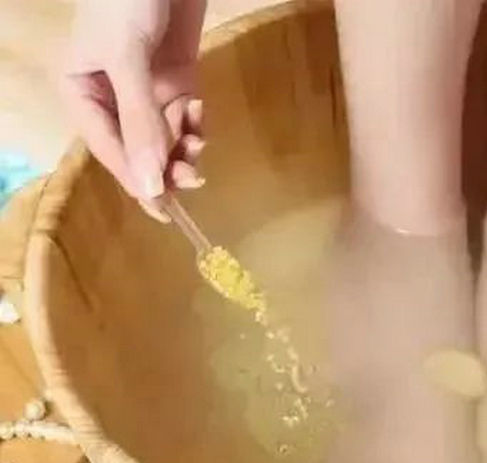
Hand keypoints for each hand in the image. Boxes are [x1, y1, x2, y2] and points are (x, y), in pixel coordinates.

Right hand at [61, 0, 206, 220]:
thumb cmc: (128, 1)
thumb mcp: (126, 59)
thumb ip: (139, 122)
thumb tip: (149, 185)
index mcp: (82, 92)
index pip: (110, 149)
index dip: (136, 181)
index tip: (163, 212)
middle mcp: (113, 97)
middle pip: (141, 148)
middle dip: (165, 165)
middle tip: (192, 179)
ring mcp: (148, 90)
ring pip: (166, 137)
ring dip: (183, 146)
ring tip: (198, 141)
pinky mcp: (178, 79)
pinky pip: (186, 118)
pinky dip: (195, 122)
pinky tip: (198, 110)